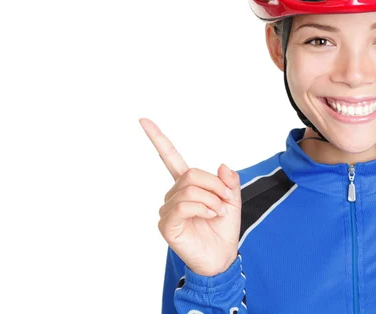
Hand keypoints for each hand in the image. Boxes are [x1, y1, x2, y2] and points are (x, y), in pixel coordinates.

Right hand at [140, 118, 240, 276]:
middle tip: (225, 200)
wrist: (222, 257)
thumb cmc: (223, 228)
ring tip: (217, 212)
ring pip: (190, 189)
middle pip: (192, 173)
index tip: (142, 119)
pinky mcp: (167, 224)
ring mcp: (168, 209)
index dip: (157, 138)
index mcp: (187, 185)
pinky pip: (183, 205)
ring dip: (211, 199)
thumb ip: (229, 181)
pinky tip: (209, 215)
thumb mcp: (232, 200)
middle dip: (215, 185)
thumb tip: (222, 165)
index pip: (169, 157)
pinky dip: (202, 207)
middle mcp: (173, 194)